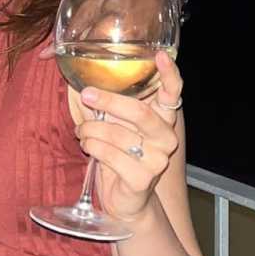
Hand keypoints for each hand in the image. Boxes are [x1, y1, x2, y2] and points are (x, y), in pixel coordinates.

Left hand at [75, 51, 183, 226]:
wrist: (126, 200)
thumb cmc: (118, 154)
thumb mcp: (115, 125)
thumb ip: (107, 105)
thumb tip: (82, 80)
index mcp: (163, 118)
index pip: (173, 92)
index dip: (169, 73)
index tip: (159, 55)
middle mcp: (166, 137)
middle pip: (140, 112)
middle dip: (109, 101)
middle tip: (87, 95)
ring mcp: (157, 160)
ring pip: (116, 134)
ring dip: (91, 130)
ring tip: (82, 131)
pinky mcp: (142, 178)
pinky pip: (108, 154)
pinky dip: (92, 147)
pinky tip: (88, 146)